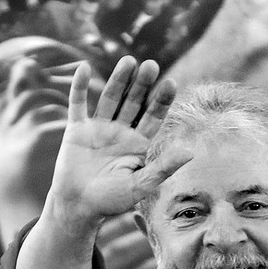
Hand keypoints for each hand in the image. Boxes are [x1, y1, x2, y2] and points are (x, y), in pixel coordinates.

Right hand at [48, 56, 191, 232]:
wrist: (78, 207)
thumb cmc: (111, 201)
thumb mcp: (140, 186)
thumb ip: (163, 168)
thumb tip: (190, 152)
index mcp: (138, 144)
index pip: (153, 117)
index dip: (162, 100)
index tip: (170, 83)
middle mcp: (120, 132)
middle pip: (134, 102)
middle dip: (142, 85)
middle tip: (151, 65)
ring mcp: (98, 128)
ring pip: (110, 98)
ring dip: (118, 80)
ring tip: (129, 61)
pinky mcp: (77, 130)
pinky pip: (78, 104)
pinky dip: (79, 86)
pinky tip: (84, 67)